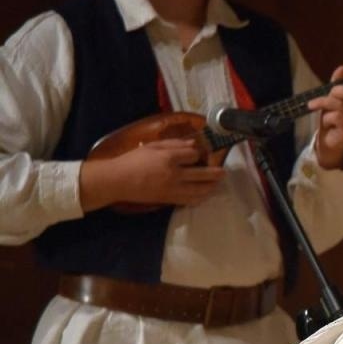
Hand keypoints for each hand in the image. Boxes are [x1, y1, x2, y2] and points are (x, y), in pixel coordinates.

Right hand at [79, 137, 223, 210]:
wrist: (118, 181)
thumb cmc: (133, 160)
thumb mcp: (152, 147)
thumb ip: (173, 144)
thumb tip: (193, 143)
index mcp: (168, 158)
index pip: (193, 155)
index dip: (198, 154)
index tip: (199, 154)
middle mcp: (174, 174)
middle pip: (202, 174)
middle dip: (215, 173)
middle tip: (223, 172)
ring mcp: (173, 189)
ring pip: (200, 190)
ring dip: (211, 187)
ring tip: (217, 184)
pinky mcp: (169, 199)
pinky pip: (190, 201)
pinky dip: (200, 198)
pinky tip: (204, 194)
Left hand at [311, 65, 342, 169]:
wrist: (329, 140)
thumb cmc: (334, 117)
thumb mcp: (335, 97)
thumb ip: (339, 82)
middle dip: (336, 90)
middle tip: (327, 95)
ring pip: (340, 104)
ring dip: (324, 104)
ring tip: (317, 107)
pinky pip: (336, 116)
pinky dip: (326, 118)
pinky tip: (327, 123)